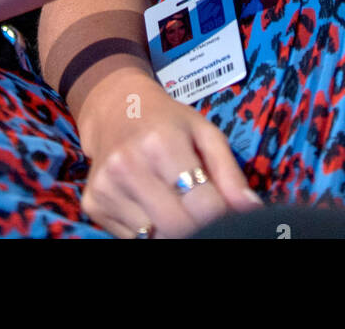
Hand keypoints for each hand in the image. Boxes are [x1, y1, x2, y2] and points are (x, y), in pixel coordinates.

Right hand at [78, 72, 261, 238]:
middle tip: (203, 213)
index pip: (203, 206)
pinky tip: (151, 206)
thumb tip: (251, 209)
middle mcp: (128, 166)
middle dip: (198, 227)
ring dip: (172, 230)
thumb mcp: (204, 132)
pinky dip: (149, 231)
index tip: (223, 209)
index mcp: (160, 143)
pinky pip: (132, 238)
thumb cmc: (166, 120)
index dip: (221, 214)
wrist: (113, 107)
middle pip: (178, 228)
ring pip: (154, 238)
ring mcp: (106, 188)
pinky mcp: (93, 204)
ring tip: (176, 205)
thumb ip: (230, 172)